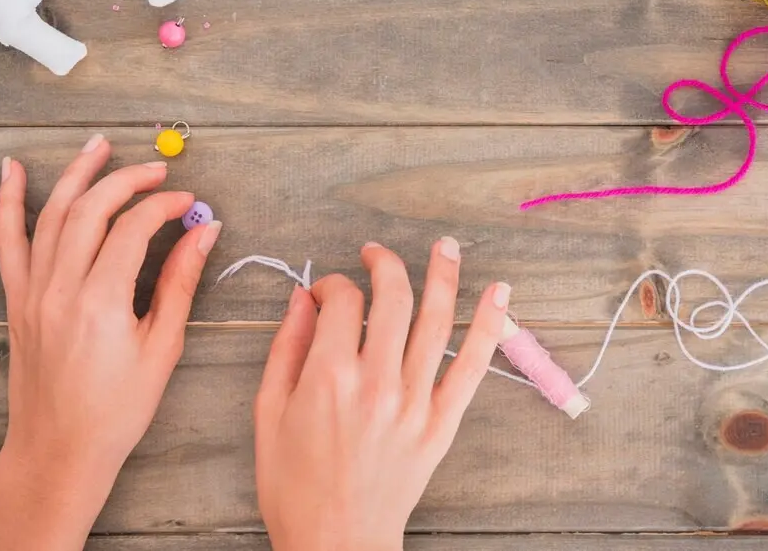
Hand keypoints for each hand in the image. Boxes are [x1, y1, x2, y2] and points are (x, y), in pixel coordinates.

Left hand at [0, 133, 220, 550]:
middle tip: (158, 169)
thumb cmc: (117, 409)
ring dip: (76, 175)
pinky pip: (9, 241)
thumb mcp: (162, 348)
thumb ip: (180, 283)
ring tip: (98, 145)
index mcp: (101, 303)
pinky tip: (11, 171)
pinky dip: (9, 203)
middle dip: (126, 180)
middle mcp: (60, 289)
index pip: (132, 229)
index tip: (190, 203)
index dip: (164, 207)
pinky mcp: (17, 300)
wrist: (59, 450)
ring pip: (51, 215)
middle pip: (91, 210)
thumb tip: (204, 231)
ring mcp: (33, 292)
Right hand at [255, 238, 508, 550]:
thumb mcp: (268, 414)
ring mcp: (414, 402)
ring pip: (436, 321)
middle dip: (384, 264)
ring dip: (444, 275)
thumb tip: (302, 300)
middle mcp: (376, 382)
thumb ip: (286, 349)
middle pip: (392, 299)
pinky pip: (471, 366)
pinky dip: (488, 327)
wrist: (336, 544)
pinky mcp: (440, 423)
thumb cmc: (294, 486)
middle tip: (375, 253)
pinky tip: (499, 294)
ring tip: (446, 246)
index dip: (333, 285)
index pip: (342, 302)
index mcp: (328, 377)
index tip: (326, 293)